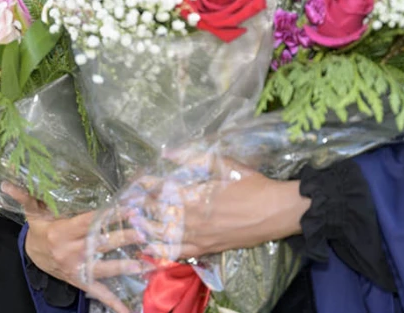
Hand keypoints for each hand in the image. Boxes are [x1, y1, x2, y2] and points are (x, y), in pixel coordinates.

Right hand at [2, 182, 145, 312]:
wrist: (33, 255)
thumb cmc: (39, 229)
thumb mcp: (33, 212)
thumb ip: (24, 196)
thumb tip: (6, 183)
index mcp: (61, 232)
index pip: (88, 222)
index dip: (108, 216)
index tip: (128, 209)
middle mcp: (70, 252)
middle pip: (99, 244)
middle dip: (122, 238)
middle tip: (142, 233)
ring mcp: (76, 269)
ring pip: (102, 268)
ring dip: (123, 266)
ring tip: (142, 263)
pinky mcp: (80, 281)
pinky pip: (98, 293)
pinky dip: (113, 302)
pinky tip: (128, 309)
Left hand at [125, 159, 307, 259]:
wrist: (276, 211)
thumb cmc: (251, 184)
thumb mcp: (224, 164)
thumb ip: (194, 157)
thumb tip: (169, 151)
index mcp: (195, 196)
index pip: (161, 191)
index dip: (146, 186)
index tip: (135, 182)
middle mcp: (193, 219)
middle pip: (159, 215)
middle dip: (142, 209)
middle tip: (128, 205)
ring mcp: (200, 236)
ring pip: (166, 236)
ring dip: (148, 230)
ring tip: (134, 225)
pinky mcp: (209, 248)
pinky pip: (182, 252)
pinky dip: (166, 249)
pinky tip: (155, 247)